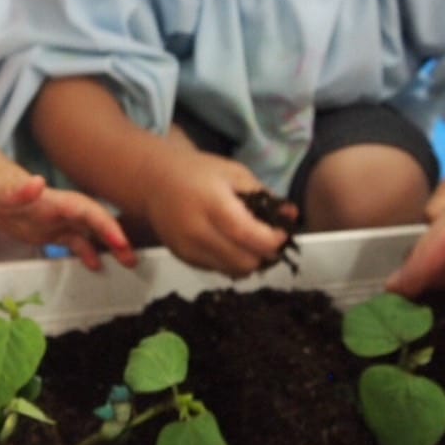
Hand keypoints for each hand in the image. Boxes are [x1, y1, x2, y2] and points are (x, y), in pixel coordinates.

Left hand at [0, 138, 134, 270]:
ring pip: (85, 232)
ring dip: (105, 246)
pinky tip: (95, 265)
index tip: (122, 241)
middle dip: (113, 238)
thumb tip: (39, 183)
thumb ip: (17, 189)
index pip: (85, 210)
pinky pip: (68, 240)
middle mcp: (56, 208)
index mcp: (49, 198)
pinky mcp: (43, 228)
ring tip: (126, 263)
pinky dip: (83, 251)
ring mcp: (51, 218)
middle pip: (92, 222)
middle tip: (133, 259)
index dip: (105, 225)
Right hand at [144, 152, 289, 276]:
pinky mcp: (184, 259)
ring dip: (250, 262)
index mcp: (213, 205)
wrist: (152, 182)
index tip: (282, 232)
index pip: (250, 237)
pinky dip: (231, 262)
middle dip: (265, 255)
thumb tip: (292, 215)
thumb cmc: (196, 172)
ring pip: (233, 271)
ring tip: (252, 244)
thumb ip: (263, 195)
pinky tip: (231, 244)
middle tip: (270, 240)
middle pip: (245, 262)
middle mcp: (198, 231)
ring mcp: (189, 249)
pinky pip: (218, 270)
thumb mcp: (233, 173)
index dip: (274, 240)